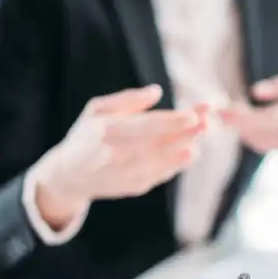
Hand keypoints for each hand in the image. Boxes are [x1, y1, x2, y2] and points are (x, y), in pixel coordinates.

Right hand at [32, 85, 208, 229]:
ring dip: (186, 151)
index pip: (147, 126)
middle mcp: (117, 155)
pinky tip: (190, 153)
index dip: (173, 122)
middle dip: (187, 134)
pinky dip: (176, 164)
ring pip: (164, 162)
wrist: (69, 176)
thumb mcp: (96, 111)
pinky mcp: (134, 187)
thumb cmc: (85, 137)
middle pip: (160, 144)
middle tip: (208, 123)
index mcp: (107, 131)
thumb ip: (127, 100)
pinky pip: (161, 175)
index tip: (195, 115)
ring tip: (201, 138)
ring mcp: (126, 174)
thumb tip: (156, 91)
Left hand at [220, 69, 277, 153]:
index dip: (244, 117)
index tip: (223, 110)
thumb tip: (253, 92)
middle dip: (237, 124)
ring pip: (261, 142)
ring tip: (229, 117)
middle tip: (218, 114)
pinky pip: (268, 145)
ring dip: (243, 131)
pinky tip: (244, 128)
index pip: (269, 117)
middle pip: (261, 132)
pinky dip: (253, 136)